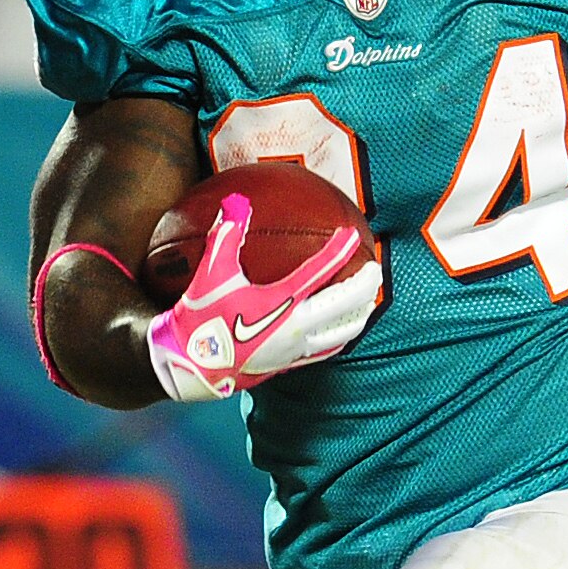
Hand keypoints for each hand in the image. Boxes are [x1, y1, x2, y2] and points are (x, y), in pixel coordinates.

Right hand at [146, 191, 381, 401]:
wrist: (193, 367)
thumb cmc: (201, 318)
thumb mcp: (212, 273)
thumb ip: (226, 235)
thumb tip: (236, 201)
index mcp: (282, 300)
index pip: (322, 270)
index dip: (340, 249)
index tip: (353, 234)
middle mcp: (298, 325)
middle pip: (347, 304)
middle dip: (366, 285)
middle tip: (374, 269)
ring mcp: (298, 348)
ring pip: (344, 331)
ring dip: (360, 313)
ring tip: (368, 300)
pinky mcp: (292, 364)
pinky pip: (329, 350)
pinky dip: (343, 336)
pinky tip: (344, 331)